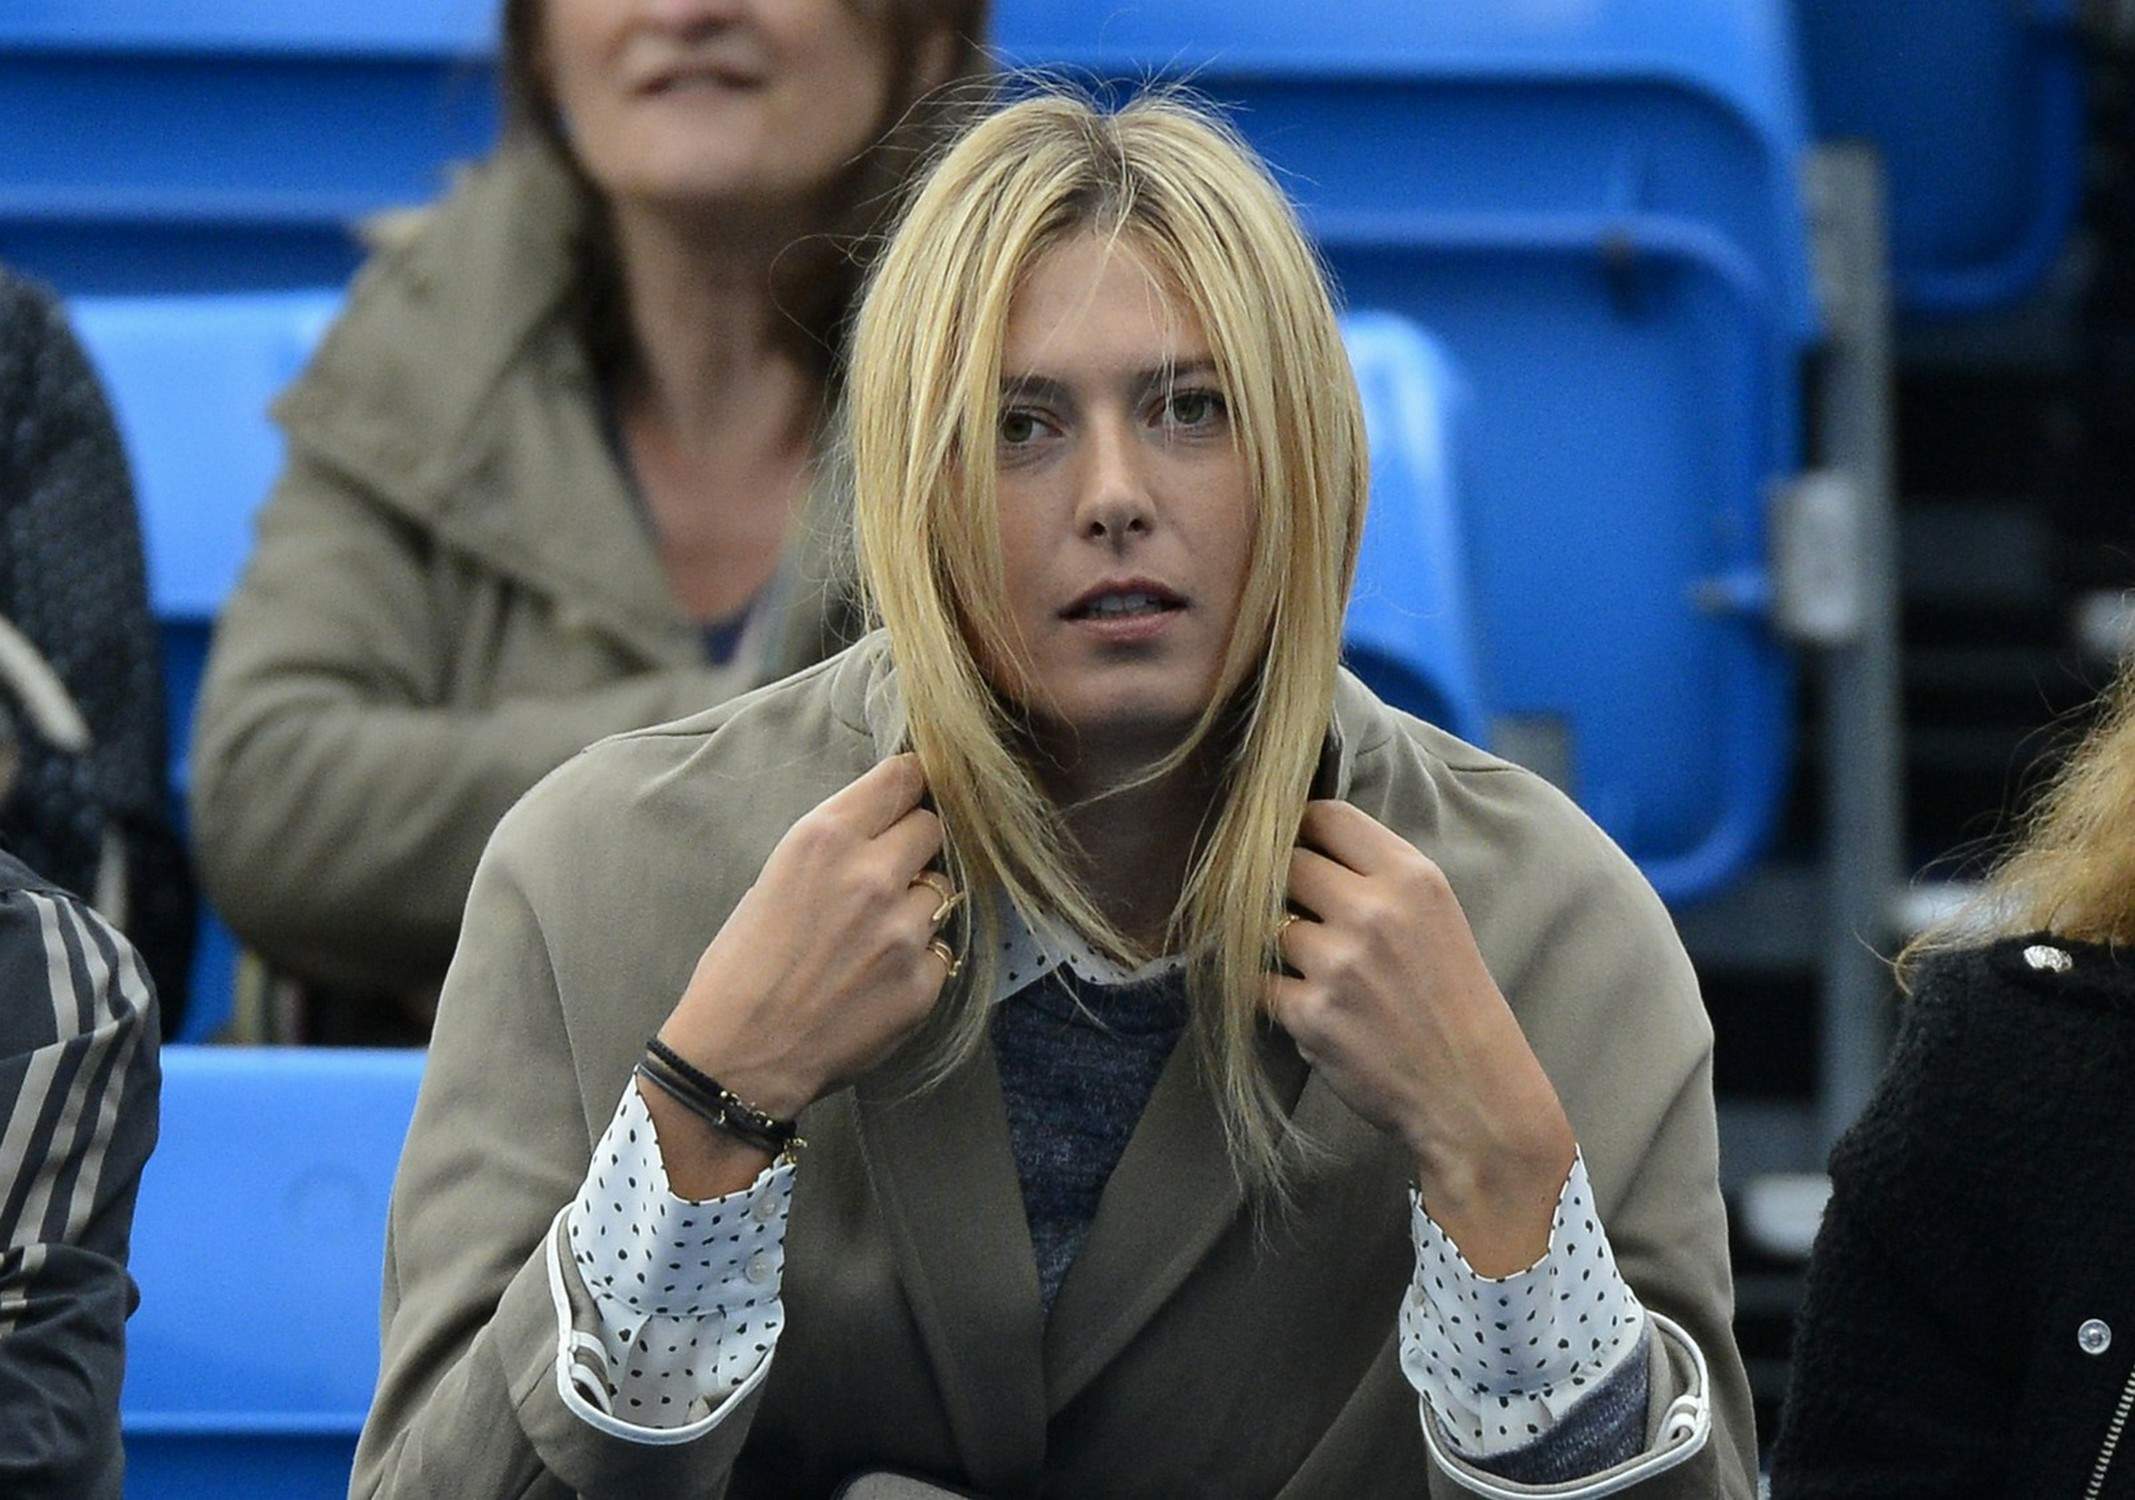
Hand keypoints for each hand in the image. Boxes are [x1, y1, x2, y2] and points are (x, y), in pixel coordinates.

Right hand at [646, 754, 957, 1195]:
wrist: (737, 1056)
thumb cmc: (741, 967)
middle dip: (915, 844)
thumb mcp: (775, 878)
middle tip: (889, 873)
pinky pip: (940, 948)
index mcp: (825, 838)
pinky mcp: (922, 982)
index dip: (913, 783)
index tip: (914, 791)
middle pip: (932, 827)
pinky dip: (918, 959)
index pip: (903, 778)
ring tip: (876, 936)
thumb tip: (886, 828)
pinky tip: (879, 978)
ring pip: (942, 889)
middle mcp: (872, 875)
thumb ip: (837, 848)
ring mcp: (903, 931)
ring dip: (918, 904)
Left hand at [1272, 801, 1574, 1274]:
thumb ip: (1379, 877)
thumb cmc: (1456, 1002)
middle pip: (1286, 863)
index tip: (1299, 849)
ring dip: (1284, 950)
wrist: (1474, 1094)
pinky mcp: (1310, 1015)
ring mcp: (1337, 964)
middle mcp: (1373, 911)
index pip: (1326, 815)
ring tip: (1322, 976)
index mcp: (1411, 877)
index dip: (1302, 830)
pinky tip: (1314, 1011)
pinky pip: (1260, 984)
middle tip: (1307, 918)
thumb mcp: (1438, 917)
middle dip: (1288, 889)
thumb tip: (1302, 843)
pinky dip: (1278, 996)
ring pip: (1268, 926)